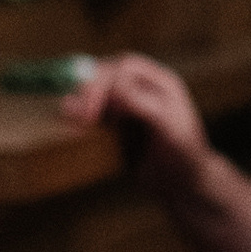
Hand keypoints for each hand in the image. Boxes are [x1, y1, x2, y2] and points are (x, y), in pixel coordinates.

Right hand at [63, 50, 217, 206]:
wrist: (184, 184)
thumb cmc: (184, 153)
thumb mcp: (168, 125)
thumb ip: (143, 103)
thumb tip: (115, 88)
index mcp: (160, 82)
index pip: (125, 68)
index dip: (104, 80)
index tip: (93, 106)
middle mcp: (143, 89)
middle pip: (107, 76)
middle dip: (88, 88)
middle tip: (72, 108)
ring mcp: (129, 107)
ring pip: (98, 93)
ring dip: (82, 99)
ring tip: (67, 112)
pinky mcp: (117, 126)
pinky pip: (96, 113)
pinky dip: (82, 114)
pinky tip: (71, 121)